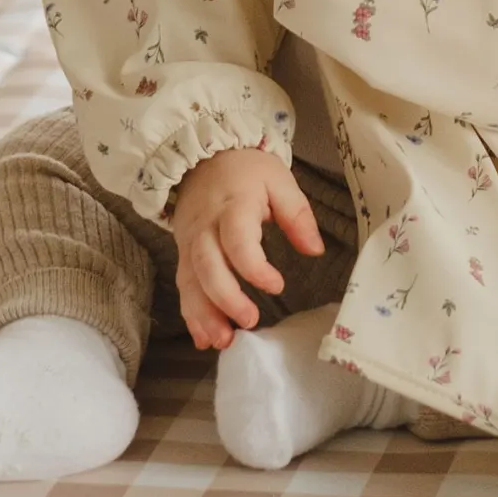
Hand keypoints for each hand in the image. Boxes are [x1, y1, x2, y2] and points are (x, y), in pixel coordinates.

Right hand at [170, 147, 324, 350]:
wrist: (203, 155)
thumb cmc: (246, 170)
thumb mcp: (279, 180)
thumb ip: (297, 215)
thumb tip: (315, 250)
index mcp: (233, 206)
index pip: (237, 241)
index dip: (255, 268)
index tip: (277, 285)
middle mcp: (206, 227)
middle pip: (207, 267)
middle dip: (225, 299)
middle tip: (249, 321)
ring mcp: (190, 241)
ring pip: (190, 282)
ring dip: (204, 314)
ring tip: (222, 341)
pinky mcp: (182, 252)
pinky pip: (183, 285)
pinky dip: (191, 314)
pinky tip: (204, 337)